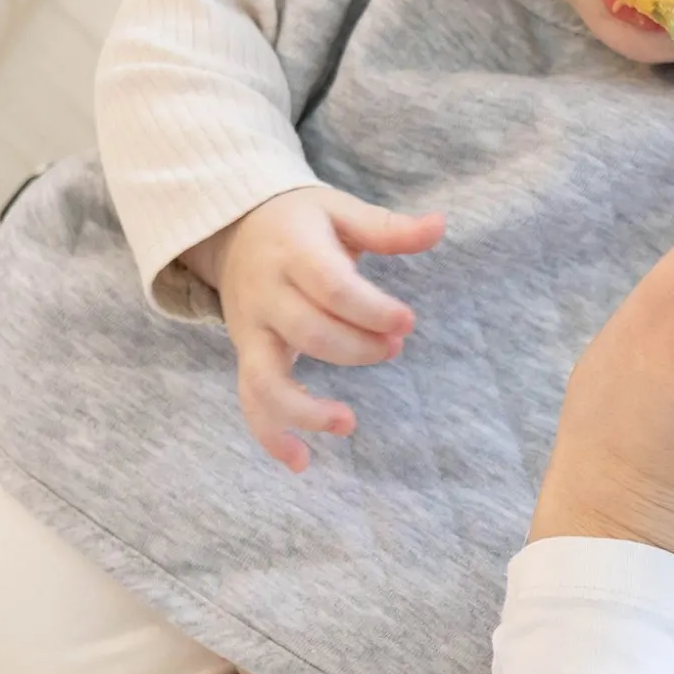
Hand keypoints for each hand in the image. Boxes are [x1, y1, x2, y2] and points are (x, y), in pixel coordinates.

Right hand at [183, 187, 445, 470]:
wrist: (232, 229)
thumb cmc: (300, 222)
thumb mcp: (341, 211)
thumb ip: (389, 228)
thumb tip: (441, 225)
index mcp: (294, 253)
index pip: (331, 288)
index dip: (372, 311)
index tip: (407, 322)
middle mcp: (266, 294)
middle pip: (309, 333)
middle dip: (358, 348)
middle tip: (394, 348)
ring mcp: (251, 330)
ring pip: (267, 378)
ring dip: (305, 408)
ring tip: (348, 423)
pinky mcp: (246, 355)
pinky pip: (250, 400)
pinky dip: (270, 435)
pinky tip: (302, 462)